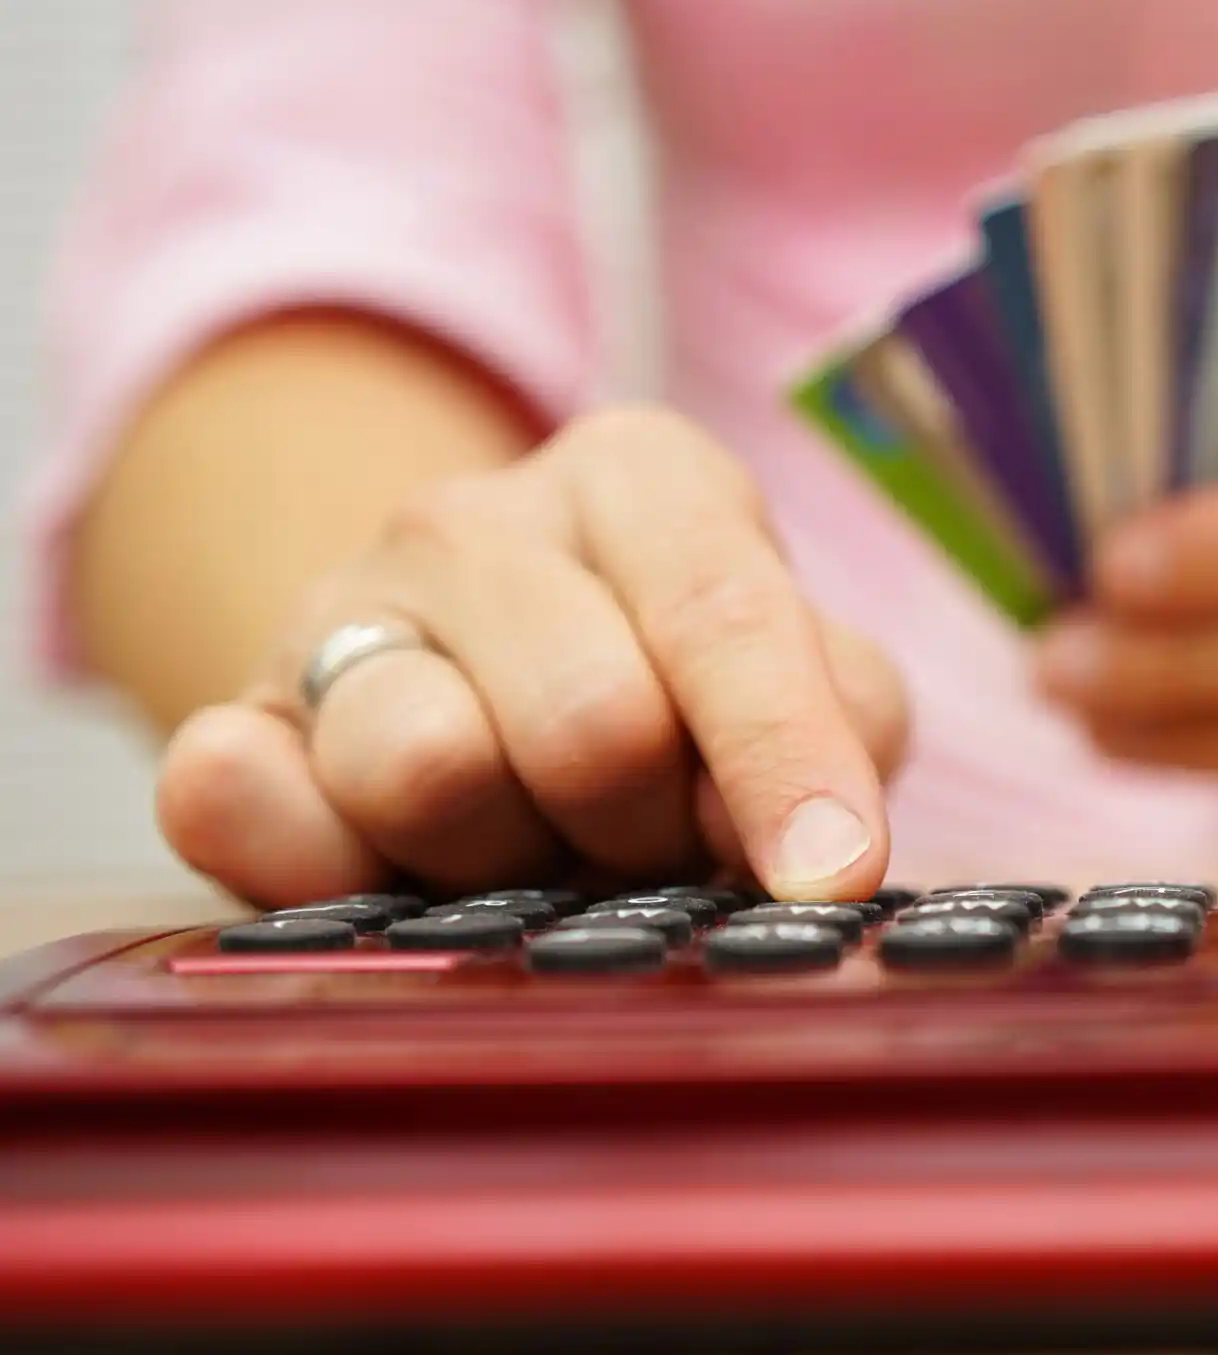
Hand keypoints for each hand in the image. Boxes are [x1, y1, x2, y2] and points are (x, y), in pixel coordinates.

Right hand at [157, 408, 906, 906]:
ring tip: (534, 850)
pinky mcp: (234, 720)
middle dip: (647, 828)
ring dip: (509, 861)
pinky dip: (316, 862)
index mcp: (640, 478)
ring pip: (426, 766)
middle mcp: (473, 522)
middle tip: (648, 845)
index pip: (721, 612)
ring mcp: (335, 611)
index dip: (782, 757)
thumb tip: (824, 833)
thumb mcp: (805, 677)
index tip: (832, 874)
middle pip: (590, 720)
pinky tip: (384, 875)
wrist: (476, 694)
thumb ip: (846, 726)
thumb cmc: (682, 694)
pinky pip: (236, 798)